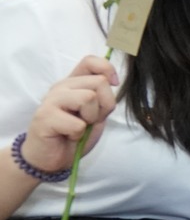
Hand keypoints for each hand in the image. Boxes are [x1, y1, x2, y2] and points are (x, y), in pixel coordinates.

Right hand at [24, 56, 119, 172]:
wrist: (52, 158)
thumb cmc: (74, 135)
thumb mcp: (96, 113)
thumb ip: (102, 96)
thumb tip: (112, 79)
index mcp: (73, 83)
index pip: (90, 61)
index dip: (107, 68)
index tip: (114, 83)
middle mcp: (61, 87)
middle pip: (99, 82)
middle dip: (104, 106)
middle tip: (89, 120)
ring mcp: (50, 100)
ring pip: (88, 97)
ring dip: (90, 118)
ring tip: (79, 127)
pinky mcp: (44, 117)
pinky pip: (77, 123)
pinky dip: (78, 134)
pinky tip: (68, 136)